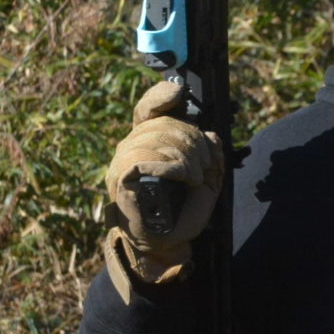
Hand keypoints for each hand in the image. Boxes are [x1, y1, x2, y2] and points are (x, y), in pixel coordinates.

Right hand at [102, 80, 223, 300]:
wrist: (166, 242)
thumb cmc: (182, 212)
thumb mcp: (205, 179)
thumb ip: (209, 155)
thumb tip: (211, 134)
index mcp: (149, 142)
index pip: (148, 108)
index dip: (161, 95)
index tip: (179, 91)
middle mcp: (132, 146)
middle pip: (166, 123)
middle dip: (195, 141)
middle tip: (206, 167)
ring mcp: (124, 160)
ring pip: (159, 138)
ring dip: (188, 157)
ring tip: (197, 178)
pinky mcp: (121, 176)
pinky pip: (148, 157)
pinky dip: (173, 166)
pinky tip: (185, 178)